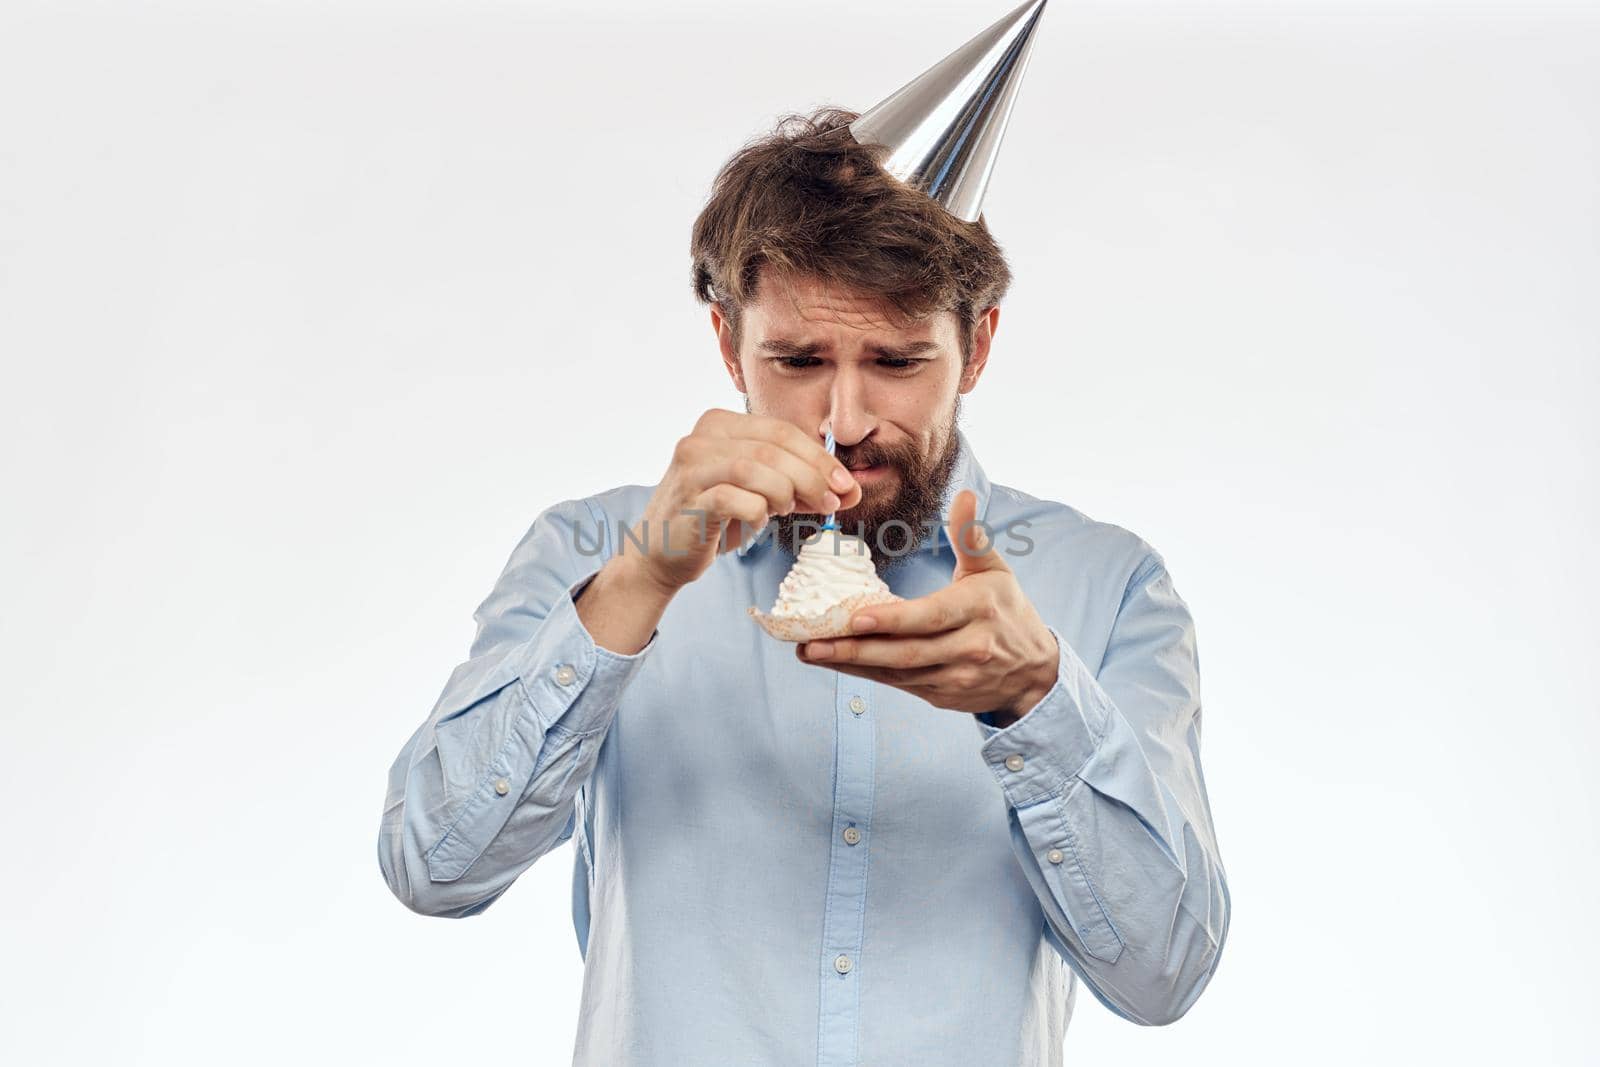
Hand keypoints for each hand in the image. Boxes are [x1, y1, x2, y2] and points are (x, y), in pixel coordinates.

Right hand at [622, 408, 861, 594]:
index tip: (845, 484)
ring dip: (785, 492)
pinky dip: (757, 511)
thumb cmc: (715, 518)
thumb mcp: (761, 493)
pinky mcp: (687, 500)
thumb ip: (801, 486)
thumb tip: (851, 490)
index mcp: (720, 423)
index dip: (819, 457)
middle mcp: (701, 438)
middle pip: (772, 448)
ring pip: (754, 468)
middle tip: (832, 502)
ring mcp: (690, 468)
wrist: (661, 553)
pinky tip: (759, 520)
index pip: (781, 431)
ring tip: (791, 510)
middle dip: (812, 476)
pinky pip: (734, 500)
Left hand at [796, 489, 1058, 718]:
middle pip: (907, 652)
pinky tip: (837, 662)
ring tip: (810, 651)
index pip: (931, 616)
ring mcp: (955, 677)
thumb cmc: (1007, 610)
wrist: (1034, 672)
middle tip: (811, 642)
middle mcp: (969, 648)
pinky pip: (899, 686)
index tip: (856, 617)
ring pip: (898, 673)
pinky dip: (866, 675)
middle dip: (856, 650)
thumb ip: (971, 536)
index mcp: (979, 610)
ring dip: (852, 664)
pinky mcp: (943, 696)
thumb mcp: (994, 571)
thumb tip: (963, 495)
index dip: (894, 620)